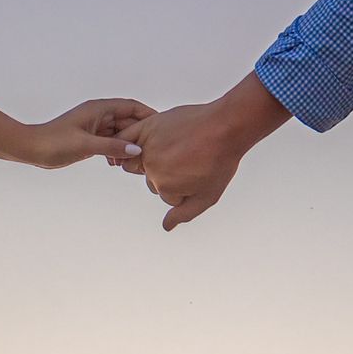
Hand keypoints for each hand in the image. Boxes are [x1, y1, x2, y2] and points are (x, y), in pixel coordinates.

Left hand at [17, 99, 154, 168]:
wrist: (32, 149)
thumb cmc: (54, 142)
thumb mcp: (86, 145)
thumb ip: (112, 146)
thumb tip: (137, 149)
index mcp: (99, 109)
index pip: (131, 106)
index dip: (149, 115)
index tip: (163, 126)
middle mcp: (99, 115)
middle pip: (128, 120)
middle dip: (141, 132)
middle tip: (155, 147)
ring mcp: (95, 127)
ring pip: (120, 133)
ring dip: (129, 144)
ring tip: (139, 158)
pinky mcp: (90, 139)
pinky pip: (111, 142)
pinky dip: (117, 151)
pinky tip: (118, 164)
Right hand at [113, 74, 290, 230]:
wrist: (225, 127)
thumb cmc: (220, 161)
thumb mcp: (207, 196)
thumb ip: (184, 214)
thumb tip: (166, 227)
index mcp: (165, 186)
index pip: (168, 196)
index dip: (184, 189)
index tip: (198, 174)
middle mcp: (152, 168)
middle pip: (153, 180)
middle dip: (169, 175)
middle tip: (190, 160)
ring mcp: (148, 146)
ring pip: (141, 162)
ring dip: (153, 160)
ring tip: (177, 150)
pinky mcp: (147, 127)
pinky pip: (126, 138)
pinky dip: (127, 143)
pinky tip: (135, 145)